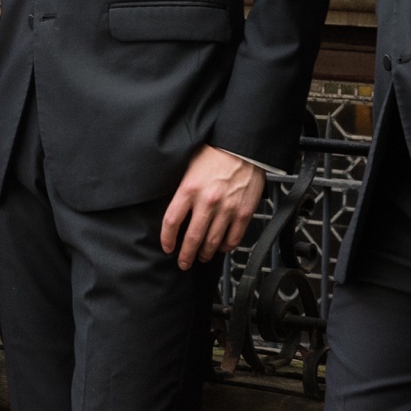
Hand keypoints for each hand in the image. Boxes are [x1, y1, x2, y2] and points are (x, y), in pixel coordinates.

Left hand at [161, 146, 267, 269]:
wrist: (242, 147)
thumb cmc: (214, 153)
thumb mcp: (189, 167)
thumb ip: (182, 189)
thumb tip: (174, 210)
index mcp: (189, 189)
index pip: (171, 221)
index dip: (167, 239)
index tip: (167, 247)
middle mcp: (207, 202)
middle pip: (192, 238)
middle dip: (185, 255)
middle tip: (183, 262)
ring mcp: (227, 209)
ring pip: (213, 242)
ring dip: (205, 254)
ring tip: (202, 257)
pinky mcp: (243, 213)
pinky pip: (233, 238)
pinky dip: (226, 247)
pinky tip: (221, 247)